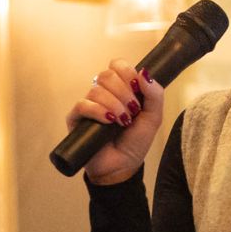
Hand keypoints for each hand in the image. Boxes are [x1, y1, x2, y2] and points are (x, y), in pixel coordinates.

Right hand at [66, 58, 165, 184]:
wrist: (123, 166)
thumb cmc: (135, 142)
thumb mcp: (153, 117)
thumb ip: (155, 94)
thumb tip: (144, 72)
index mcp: (120, 88)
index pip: (117, 65)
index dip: (127, 72)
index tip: (137, 89)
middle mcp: (102, 93)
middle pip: (106, 74)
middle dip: (124, 92)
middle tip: (132, 110)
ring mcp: (88, 105)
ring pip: (96, 90)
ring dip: (114, 105)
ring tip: (122, 121)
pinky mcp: (76, 118)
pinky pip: (83, 104)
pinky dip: (98, 111)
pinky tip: (108, 122)